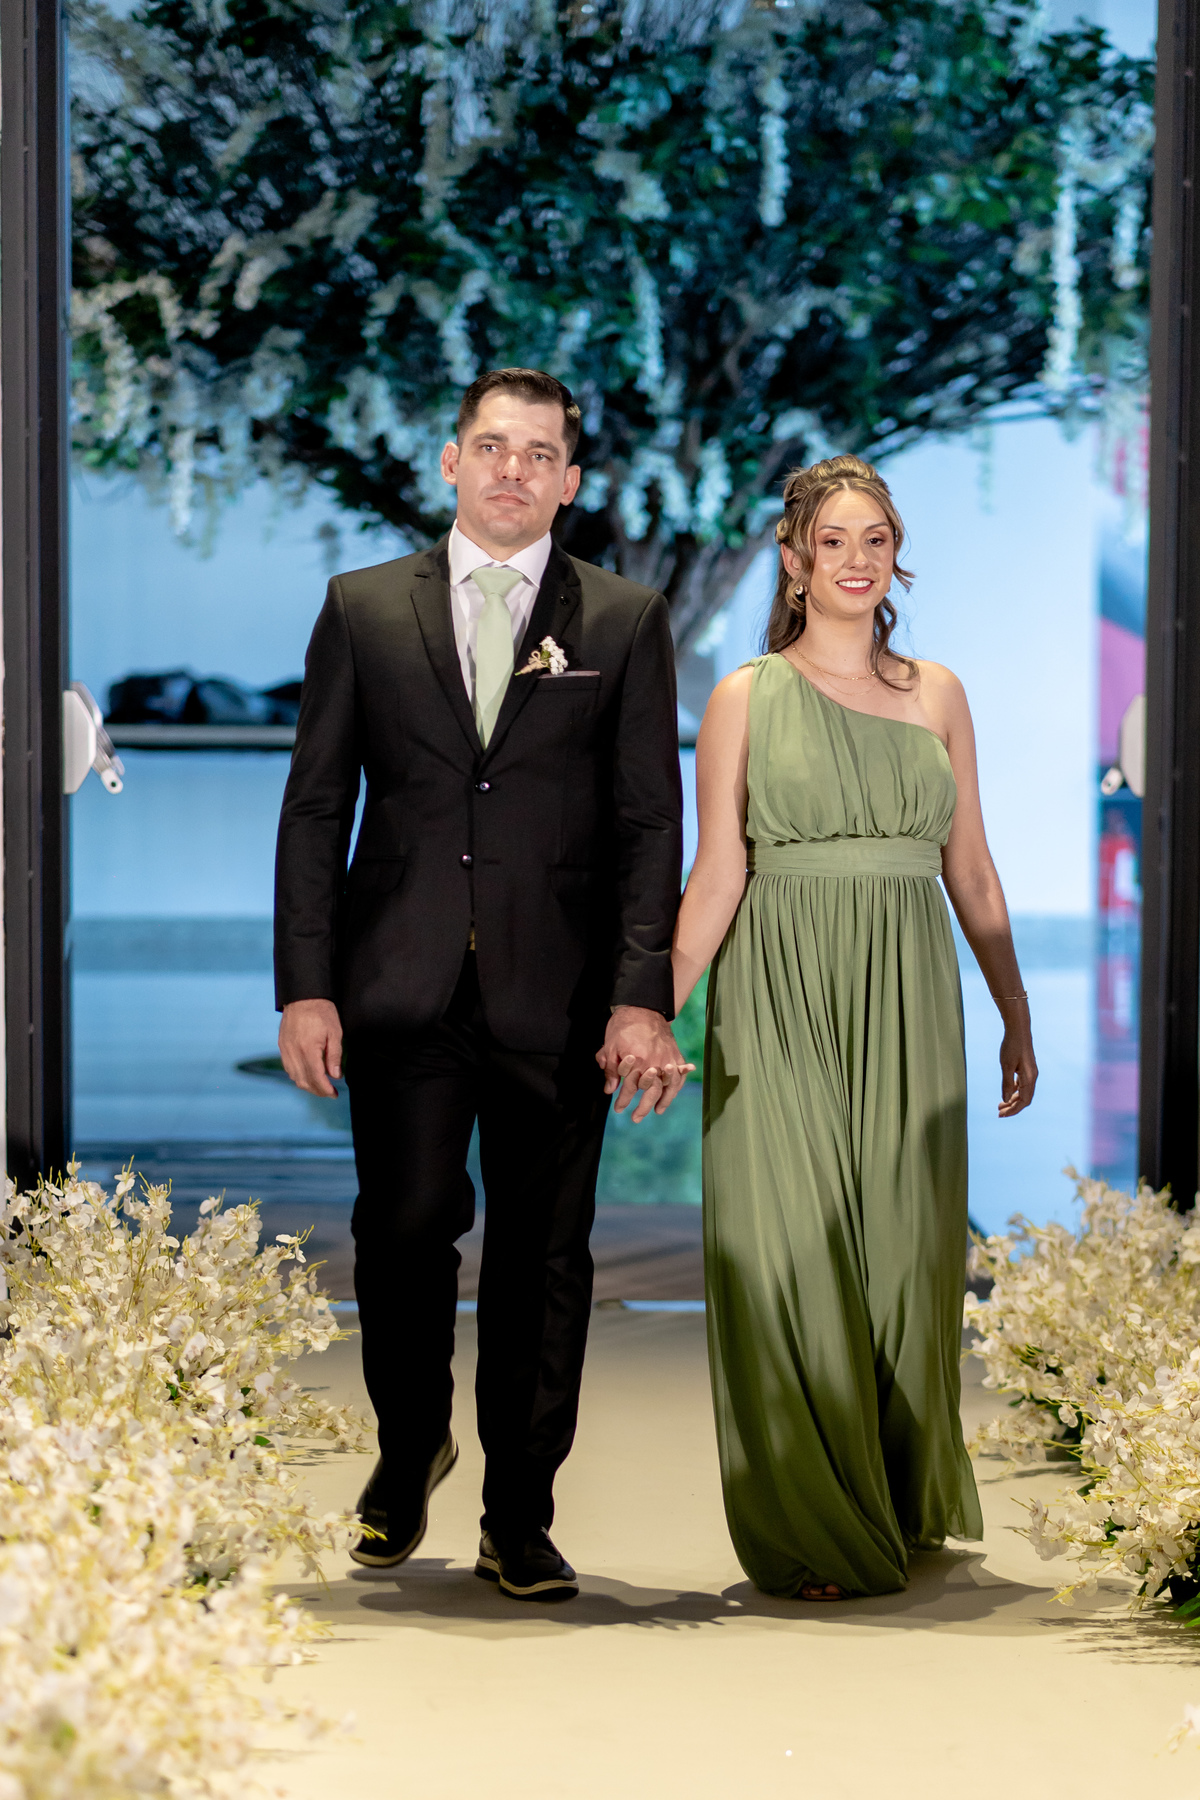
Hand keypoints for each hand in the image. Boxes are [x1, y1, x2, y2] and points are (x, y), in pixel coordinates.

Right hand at [279, 998, 343, 1097]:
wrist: (303, 996)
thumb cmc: (322, 1011)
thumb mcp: (335, 1032)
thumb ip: (334, 1056)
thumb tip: (335, 1076)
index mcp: (308, 1049)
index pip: (316, 1078)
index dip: (325, 1090)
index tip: (334, 1094)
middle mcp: (293, 1052)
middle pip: (304, 1081)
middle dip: (317, 1090)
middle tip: (329, 1092)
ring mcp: (285, 1049)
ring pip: (294, 1076)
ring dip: (307, 1085)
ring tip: (320, 1085)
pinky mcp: (282, 1045)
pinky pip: (288, 1067)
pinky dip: (298, 1075)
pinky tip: (308, 1074)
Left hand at [595, 1006, 694, 1122]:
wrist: (643, 1007)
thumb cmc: (623, 1026)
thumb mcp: (610, 1046)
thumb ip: (610, 1069)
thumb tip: (609, 1089)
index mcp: (637, 1060)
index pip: (629, 1087)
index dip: (623, 1100)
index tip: (618, 1109)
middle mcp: (654, 1062)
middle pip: (649, 1092)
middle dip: (642, 1107)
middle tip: (635, 1118)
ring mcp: (667, 1059)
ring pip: (667, 1087)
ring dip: (662, 1102)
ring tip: (656, 1111)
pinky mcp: (675, 1054)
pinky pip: (678, 1076)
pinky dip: (676, 1087)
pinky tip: (671, 1096)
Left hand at [998, 1022, 1036, 1116]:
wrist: (1019, 1030)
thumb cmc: (1011, 1047)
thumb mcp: (1006, 1066)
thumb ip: (1006, 1083)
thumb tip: (1005, 1099)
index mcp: (1029, 1078)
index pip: (1023, 1101)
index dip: (1013, 1110)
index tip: (1001, 1115)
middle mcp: (1032, 1077)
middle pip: (1024, 1099)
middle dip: (1012, 1107)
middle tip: (999, 1113)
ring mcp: (1030, 1073)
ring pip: (1023, 1092)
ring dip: (1012, 1100)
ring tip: (1000, 1105)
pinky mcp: (1027, 1068)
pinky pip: (1022, 1084)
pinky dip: (1014, 1090)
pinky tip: (1006, 1091)